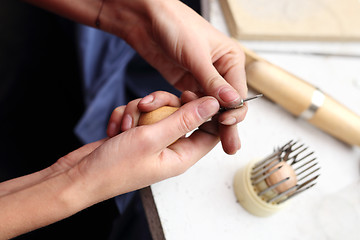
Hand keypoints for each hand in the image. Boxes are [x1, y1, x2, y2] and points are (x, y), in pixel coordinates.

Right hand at [72, 93, 219, 200]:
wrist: (79, 176)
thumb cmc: (114, 167)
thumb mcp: (152, 138)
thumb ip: (184, 119)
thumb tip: (213, 105)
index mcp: (182, 156)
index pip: (212, 132)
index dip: (208, 111)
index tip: (190, 94)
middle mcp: (171, 148)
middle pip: (183, 113)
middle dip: (164, 103)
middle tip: (148, 104)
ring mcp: (153, 140)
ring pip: (158, 110)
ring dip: (138, 110)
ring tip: (124, 125)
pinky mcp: (137, 134)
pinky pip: (139, 113)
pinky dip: (126, 115)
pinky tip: (115, 129)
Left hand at [102, 0, 247, 153]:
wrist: (146, 17)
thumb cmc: (174, 24)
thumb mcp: (196, 54)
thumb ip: (212, 81)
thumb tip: (232, 102)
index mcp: (230, 59)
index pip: (238, 92)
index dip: (234, 111)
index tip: (225, 123)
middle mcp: (219, 70)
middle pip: (226, 103)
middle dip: (228, 124)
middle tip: (230, 147)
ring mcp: (202, 78)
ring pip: (211, 107)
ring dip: (211, 123)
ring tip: (215, 143)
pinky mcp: (186, 82)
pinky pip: (193, 103)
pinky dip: (193, 114)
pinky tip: (193, 125)